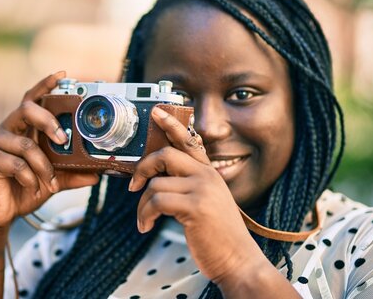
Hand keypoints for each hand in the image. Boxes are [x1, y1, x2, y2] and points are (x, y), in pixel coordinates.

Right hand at [0, 71, 98, 230]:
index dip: (45, 85)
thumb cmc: (25, 189)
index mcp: (23, 128)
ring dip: (44, 166)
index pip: (33, 99)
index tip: (62, 75)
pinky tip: (34, 187)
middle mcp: (8, 129)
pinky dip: (30, 177)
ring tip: (52, 182)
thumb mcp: (54, 180)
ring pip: (26, 145)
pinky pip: (16, 164)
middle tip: (63, 139)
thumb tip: (98, 173)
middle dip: (48, 121)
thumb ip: (73, 174)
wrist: (1, 213)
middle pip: (27, 109)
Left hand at [130, 106, 264, 283]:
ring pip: (155, 184)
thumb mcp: (208, 203)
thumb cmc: (218, 236)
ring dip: (142, 205)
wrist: (239, 261)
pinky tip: (146, 227)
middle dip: (143, 168)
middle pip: (165, 154)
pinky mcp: (195, 207)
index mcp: (210, 173)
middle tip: (133, 186)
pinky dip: (144, 215)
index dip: (171, 124)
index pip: (189, 141)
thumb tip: (155, 181)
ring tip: (144, 220)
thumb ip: (189, 186)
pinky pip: (156, 202)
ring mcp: (202, 189)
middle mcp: (207, 176)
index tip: (156, 112)